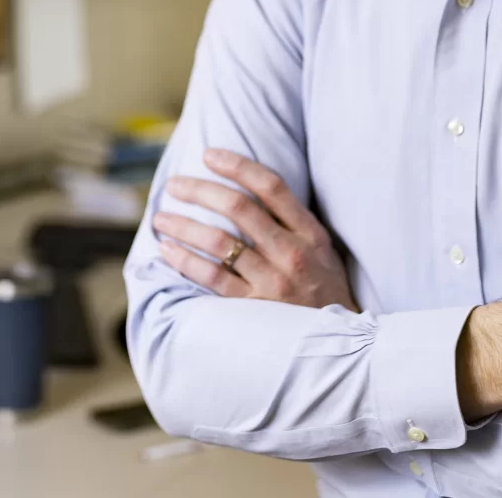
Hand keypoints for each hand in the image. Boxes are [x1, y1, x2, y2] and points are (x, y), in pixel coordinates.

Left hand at [152, 148, 358, 310]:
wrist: (340, 347)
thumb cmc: (324, 291)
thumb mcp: (322, 252)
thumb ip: (293, 223)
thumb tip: (249, 192)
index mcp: (310, 233)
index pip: (271, 186)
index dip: (237, 165)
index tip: (209, 155)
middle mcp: (292, 253)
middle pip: (239, 208)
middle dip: (200, 190)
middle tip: (175, 184)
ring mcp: (272, 281)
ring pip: (219, 242)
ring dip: (184, 226)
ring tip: (162, 218)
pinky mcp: (254, 308)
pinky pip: (212, 278)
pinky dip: (186, 261)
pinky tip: (169, 251)